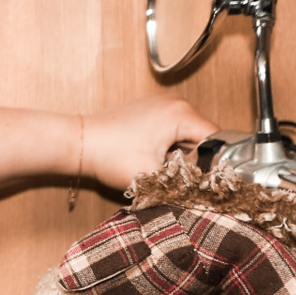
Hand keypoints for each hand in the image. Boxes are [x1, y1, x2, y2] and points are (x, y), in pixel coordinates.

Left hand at [80, 96, 219, 191]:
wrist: (78, 144)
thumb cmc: (110, 156)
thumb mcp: (154, 178)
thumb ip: (186, 183)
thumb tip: (206, 191)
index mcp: (182, 114)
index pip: (217, 141)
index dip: (213, 164)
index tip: (203, 181)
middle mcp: (175, 103)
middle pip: (201, 138)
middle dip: (193, 160)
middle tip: (173, 175)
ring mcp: (161, 104)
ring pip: (185, 136)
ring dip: (177, 154)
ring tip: (156, 165)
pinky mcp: (149, 110)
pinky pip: (170, 130)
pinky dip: (165, 146)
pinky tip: (147, 156)